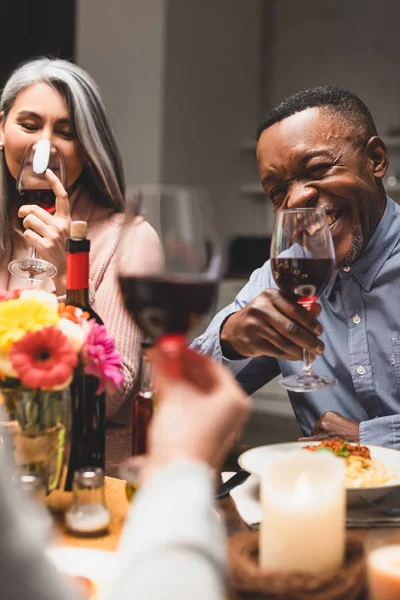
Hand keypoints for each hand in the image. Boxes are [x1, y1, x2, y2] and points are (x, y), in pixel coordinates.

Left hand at [18, 168, 70, 290]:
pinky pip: (27, 234)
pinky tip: (34, 243)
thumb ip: (53, 221)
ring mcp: (53, 235)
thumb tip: (32, 213)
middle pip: (34, 209)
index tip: (47, 172)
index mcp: (66, 220)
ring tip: (32, 233)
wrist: (67, 270)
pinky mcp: (45, 245)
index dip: (55, 182)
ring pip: (29, 220)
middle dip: (24, 211)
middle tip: (21, 215)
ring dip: (26, 226)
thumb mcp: (64, 233)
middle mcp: (60, 226)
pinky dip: (27, 238)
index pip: (62, 197)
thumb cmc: (63, 250)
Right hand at [128, 339, 249, 483]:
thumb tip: (165, 344)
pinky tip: (161, 389)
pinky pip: (191, 410)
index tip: (175, 343)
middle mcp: (230, 414)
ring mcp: (217, 428)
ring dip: (179, 381)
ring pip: (197, 396)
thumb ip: (170, 366)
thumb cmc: (183, 436)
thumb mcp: (175, 394)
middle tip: (165, 353)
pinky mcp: (201, 438)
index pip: (214, 366)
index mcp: (234, 399)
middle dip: (184, 367)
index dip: (191, 353)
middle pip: (206, 381)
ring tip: (160, 368)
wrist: (174, 478)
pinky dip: (178, 398)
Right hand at [220, 288, 323, 360]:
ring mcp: (255, 326)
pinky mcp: (253, 342)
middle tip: (320, 348)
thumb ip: (298, 307)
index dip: (310, 322)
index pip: (296, 310)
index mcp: (271, 296)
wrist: (236, 329)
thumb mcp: (278, 306)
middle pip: (291, 328)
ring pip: (285, 343)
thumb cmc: (263, 316)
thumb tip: (318, 309)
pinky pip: (278, 352)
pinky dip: (291, 356)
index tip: (319, 331)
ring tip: (311, 355)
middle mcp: (261, 309)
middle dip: (309, 340)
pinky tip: (298, 356)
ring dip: (302, 351)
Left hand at [299, 411, 359, 442]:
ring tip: (333, 442)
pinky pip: (311, 439)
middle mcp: (324, 419)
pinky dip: (305, 440)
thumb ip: (330, 422)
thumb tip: (323, 428)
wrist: (361, 437)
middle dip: (321, 434)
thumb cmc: (353, 431)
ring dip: (320, 440)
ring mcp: (322, 428)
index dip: (323, 429)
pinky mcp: (322, 437)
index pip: (320, 422)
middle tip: (332, 439)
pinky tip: (300, 441)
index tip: (329, 433)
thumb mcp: (340, 420)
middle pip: (316, 429)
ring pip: (315, 435)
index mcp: (328, 414)